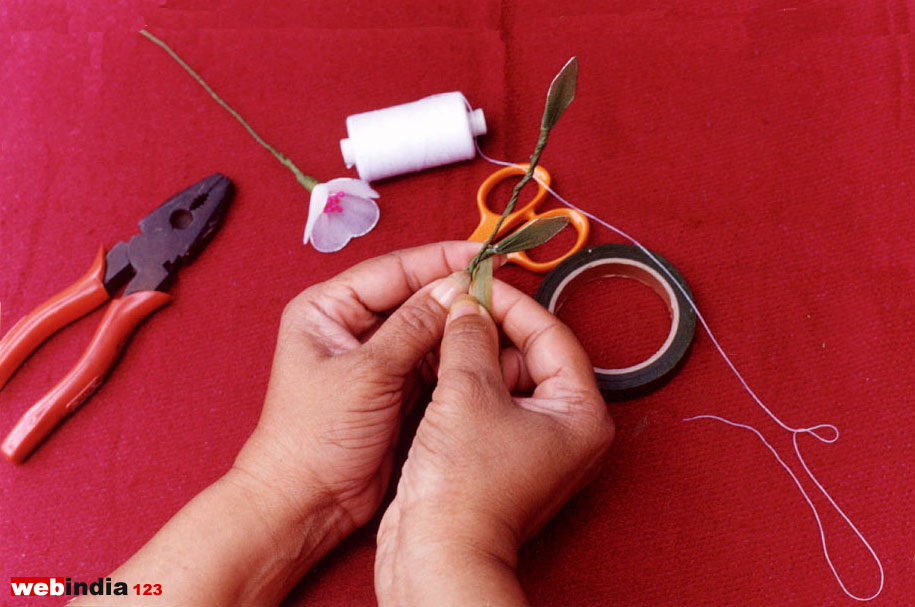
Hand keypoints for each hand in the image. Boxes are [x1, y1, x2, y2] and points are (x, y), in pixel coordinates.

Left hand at [232, 241, 480, 531]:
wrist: (304, 503)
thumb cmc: (312, 438)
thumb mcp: (365, 375)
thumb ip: (413, 329)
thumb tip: (456, 288)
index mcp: (327, 309)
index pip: (392, 269)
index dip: (438, 260)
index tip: (482, 254)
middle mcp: (350, 326)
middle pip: (413, 296)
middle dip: (454, 293)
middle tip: (501, 287)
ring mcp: (374, 357)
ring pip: (427, 329)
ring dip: (460, 325)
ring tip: (501, 318)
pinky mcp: (394, 386)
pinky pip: (432, 360)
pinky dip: (457, 355)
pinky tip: (485, 350)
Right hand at [375, 282, 614, 605]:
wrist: (435, 554)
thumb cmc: (465, 488)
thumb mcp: (467, 393)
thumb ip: (470, 337)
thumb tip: (468, 304)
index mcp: (581, 414)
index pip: (552, 336)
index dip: (513, 302)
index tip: (480, 280)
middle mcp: (565, 429)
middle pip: (531, 355)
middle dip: (491, 328)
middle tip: (456, 302)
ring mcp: (533, 445)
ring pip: (505, 377)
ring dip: (473, 353)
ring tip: (441, 328)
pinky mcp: (500, 456)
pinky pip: (488, 403)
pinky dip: (464, 381)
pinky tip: (436, 363)